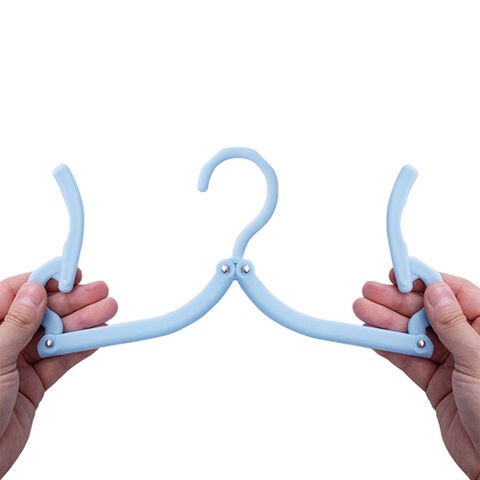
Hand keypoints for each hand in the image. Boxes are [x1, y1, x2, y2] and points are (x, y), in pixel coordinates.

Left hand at [0, 270, 117, 477]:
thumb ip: (16, 325)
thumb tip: (35, 291)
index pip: (17, 294)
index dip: (46, 281)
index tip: (73, 275)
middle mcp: (3, 341)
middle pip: (43, 313)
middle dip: (73, 302)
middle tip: (101, 294)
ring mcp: (18, 363)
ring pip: (56, 336)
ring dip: (83, 324)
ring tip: (108, 312)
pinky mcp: (34, 384)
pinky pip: (61, 360)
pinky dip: (80, 349)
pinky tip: (97, 337)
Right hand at [353, 271, 479, 478]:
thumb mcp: (478, 362)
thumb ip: (453, 326)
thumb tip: (435, 292)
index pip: (455, 294)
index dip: (425, 281)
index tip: (399, 274)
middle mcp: (468, 341)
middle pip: (427, 314)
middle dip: (397, 303)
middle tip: (369, 293)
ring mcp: (451, 362)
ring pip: (414, 336)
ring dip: (387, 324)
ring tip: (362, 311)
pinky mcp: (435, 383)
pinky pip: (408, 360)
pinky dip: (389, 349)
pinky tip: (372, 337)